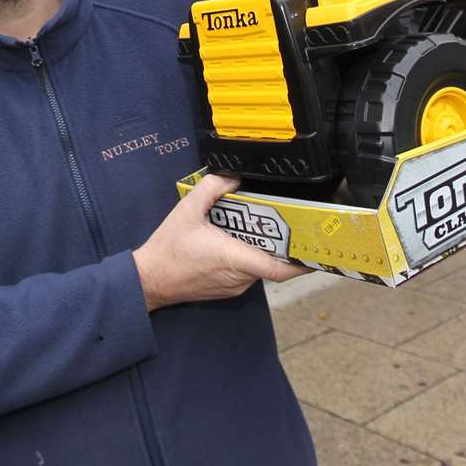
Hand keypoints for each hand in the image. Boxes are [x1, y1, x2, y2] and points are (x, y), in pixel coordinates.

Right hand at [132, 174, 306, 311]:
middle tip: (285, 222)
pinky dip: (248, 256)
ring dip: (261, 248)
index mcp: (235, 259)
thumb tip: (232, 177)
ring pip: (259, 267)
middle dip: (280, 243)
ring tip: (257, 226)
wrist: (149, 280)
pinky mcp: (225, 289)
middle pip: (272, 262)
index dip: (301, 262)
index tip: (315, 251)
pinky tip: (235, 239)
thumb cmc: (167, 250)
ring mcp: (233, 286)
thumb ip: (211, 188)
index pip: (279, 268)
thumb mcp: (186, 210)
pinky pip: (246, 272)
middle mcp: (239, 277)